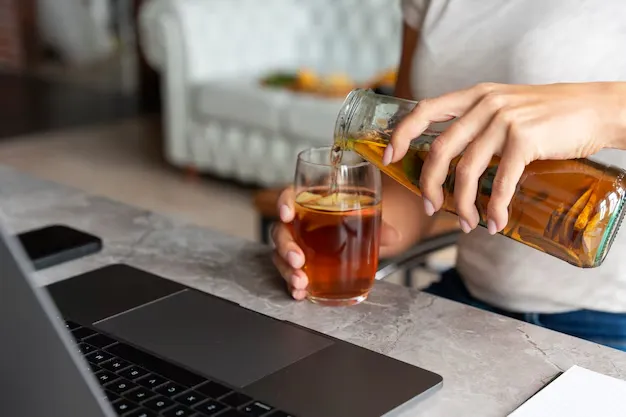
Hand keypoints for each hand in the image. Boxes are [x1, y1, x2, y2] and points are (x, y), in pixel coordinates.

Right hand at [271, 186, 401, 299]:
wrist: (363, 237)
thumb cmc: (359, 220)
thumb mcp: (371, 220)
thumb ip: (380, 227)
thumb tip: (394, 236)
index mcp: (311, 202)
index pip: (290, 196)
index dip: (284, 203)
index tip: (287, 214)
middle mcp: (299, 223)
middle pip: (281, 231)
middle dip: (286, 247)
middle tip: (298, 260)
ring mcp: (298, 245)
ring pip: (281, 255)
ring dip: (287, 270)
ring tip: (301, 282)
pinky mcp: (302, 266)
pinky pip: (291, 273)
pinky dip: (293, 285)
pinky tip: (300, 293)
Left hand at [386, 82, 625, 233]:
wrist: (595, 108)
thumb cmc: (549, 113)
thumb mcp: (505, 105)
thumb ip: (477, 123)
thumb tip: (449, 159)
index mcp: (474, 95)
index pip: (423, 110)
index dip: (401, 135)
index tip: (389, 157)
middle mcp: (484, 104)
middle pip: (439, 150)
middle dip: (429, 185)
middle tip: (431, 207)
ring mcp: (504, 121)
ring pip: (466, 171)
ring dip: (462, 204)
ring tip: (468, 223)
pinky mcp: (525, 140)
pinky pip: (500, 182)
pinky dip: (494, 207)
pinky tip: (495, 221)